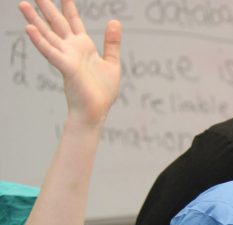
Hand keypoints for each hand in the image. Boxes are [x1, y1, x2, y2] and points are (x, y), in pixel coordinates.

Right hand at [19, 0, 121, 126]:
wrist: (96, 111)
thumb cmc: (102, 90)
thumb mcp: (112, 62)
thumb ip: (112, 42)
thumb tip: (114, 21)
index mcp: (83, 46)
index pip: (73, 22)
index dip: (69, 8)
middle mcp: (71, 49)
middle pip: (56, 24)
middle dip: (47, 8)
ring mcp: (66, 57)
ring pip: (48, 34)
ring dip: (34, 20)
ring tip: (23, 4)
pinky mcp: (66, 67)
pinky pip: (50, 52)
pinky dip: (39, 41)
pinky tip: (29, 28)